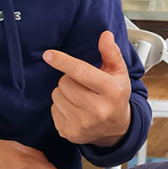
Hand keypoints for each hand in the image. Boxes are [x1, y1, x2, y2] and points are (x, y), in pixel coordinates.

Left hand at [44, 31, 131, 146]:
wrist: (116, 129)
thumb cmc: (116, 96)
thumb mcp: (119, 73)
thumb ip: (111, 52)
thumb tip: (105, 35)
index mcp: (111, 91)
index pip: (82, 72)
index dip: (64, 61)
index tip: (48, 55)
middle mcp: (97, 110)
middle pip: (65, 82)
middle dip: (69, 79)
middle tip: (82, 84)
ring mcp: (83, 124)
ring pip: (56, 95)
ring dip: (64, 92)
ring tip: (79, 97)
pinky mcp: (70, 133)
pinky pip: (53, 109)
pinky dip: (61, 106)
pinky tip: (75, 109)